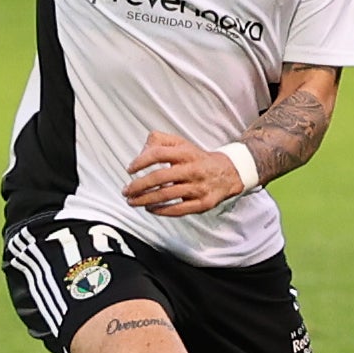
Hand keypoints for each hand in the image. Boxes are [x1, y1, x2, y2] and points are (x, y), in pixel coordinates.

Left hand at [123, 131, 247, 216]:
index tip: (129, 169)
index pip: (159, 154)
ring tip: (132, 201)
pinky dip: (161, 211)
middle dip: (139, 185)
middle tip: (126, 190)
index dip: (141, 161)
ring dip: (145, 199)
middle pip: (160, 177)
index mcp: (186, 153)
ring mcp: (198, 188)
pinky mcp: (202, 204)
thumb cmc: (197, 159)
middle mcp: (193, 169)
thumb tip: (140, 154)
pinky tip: (149, 209)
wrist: (228, 173)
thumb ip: (159, 141)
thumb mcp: (181, 143)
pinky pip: (178, 210)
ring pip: (166, 195)